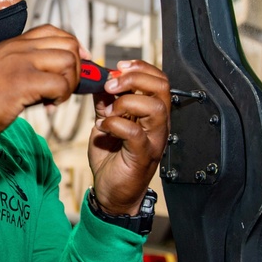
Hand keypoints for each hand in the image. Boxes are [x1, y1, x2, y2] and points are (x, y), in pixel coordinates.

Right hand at [0, 25, 81, 144]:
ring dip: (69, 84)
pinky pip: (60, 84)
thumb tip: (53, 78)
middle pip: (68, 43)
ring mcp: (19, 62)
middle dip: (76, 68)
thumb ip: (22, 68)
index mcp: (11, 44)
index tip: (76, 66)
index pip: (53, 31)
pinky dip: (61, 98)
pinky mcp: (22, 81)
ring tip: (54, 99)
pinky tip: (46, 107)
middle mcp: (17, 47)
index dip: (72, 48)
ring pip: (69, 61)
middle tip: (64, 89)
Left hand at [88, 60, 169, 214]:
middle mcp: (158, 125)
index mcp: (151, 114)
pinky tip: (102, 128)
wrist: (110, 193)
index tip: (119, 67)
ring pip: (155, 108)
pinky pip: (135, 133)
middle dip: (135, 78)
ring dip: (127, 102)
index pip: (159, 80)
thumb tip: (100, 82)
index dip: (141, 68)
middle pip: (162, 88)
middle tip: (112, 84)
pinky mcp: (142, 156)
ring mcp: (153, 140)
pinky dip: (115, 124)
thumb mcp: (106, 123)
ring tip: (108, 110)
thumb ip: (106, 103)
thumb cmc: (112, 159)